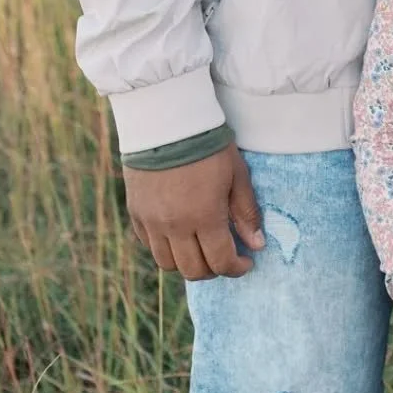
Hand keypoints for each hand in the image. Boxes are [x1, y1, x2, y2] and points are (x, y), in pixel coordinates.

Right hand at [124, 141, 263, 280]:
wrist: (166, 122)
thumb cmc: (209, 146)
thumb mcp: (237, 176)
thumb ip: (246, 213)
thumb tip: (256, 245)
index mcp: (203, 217)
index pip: (220, 262)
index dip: (236, 268)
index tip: (246, 262)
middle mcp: (174, 226)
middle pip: (193, 270)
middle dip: (214, 270)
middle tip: (225, 257)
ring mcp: (151, 222)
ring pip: (168, 264)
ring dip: (188, 263)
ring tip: (202, 248)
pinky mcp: (136, 213)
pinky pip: (150, 245)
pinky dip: (166, 248)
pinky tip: (180, 235)